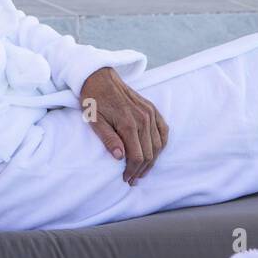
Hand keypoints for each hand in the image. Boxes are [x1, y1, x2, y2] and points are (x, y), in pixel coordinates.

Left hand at [80, 66, 169, 185]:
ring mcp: (150, 113)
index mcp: (128, 123)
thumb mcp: (94, 121)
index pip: (136, 156)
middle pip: (150, 153)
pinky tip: (155, 153)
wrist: (99, 77)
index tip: (126, 179)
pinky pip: (163, 130)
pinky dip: (162, 144)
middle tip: (133, 180)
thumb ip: (108, 139)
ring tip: (142, 171)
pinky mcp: (152, 108)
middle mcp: (144, 119)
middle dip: (142, 169)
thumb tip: (119, 157)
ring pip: (159, 144)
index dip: (132, 170)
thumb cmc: (93, 99)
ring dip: (153, 160)